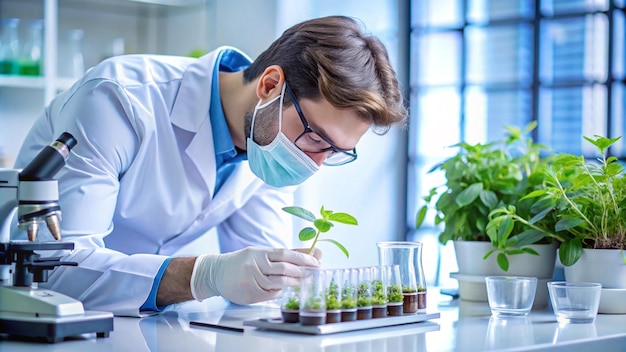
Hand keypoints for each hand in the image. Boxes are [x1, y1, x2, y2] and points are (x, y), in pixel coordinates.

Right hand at [190, 246, 319, 304]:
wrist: (216, 273)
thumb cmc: (244, 261)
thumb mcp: (263, 253)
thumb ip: (288, 253)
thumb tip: (314, 252)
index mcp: (260, 252)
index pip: (286, 254)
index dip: (303, 258)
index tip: (317, 261)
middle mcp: (255, 264)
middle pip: (284, 269)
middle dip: (302, 272)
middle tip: (314, 274)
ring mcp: (252, 280)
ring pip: (279, 283)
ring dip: (294, 283)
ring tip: (303, 282)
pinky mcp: (250, 294)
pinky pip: (271, 294)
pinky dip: (281, 292)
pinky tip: (286, 290)